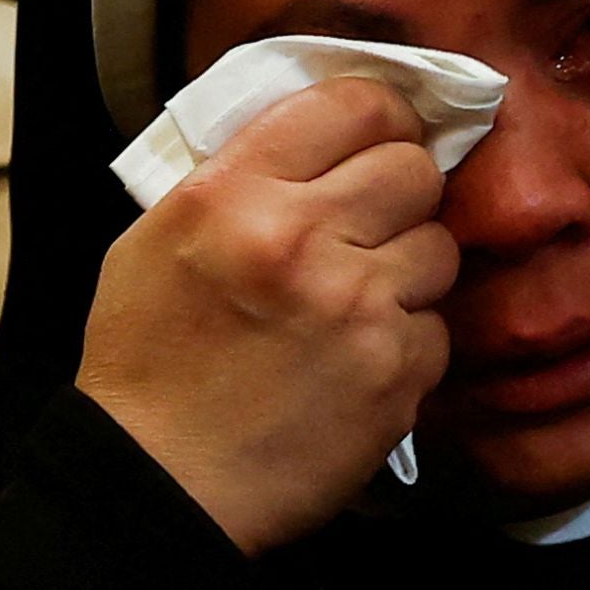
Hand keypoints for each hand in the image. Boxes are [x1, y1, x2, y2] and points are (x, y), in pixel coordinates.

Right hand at [79, 78, 457, 555]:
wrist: (156, 485)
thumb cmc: (150, 361)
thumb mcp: (162, 237)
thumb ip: (247, 175)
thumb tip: (333, 133)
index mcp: (234, 193)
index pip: (354, 104)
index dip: (384, 116)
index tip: (385, 135)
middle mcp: (302, 238)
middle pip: (415, 170)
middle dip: (401, 195)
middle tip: (370, 227)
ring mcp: (358, 306)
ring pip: (440, 247)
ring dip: (408, 271)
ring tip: (354, 305)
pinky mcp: (397, 370)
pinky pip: (438, 326)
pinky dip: (407, 342)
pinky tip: (356, 363)